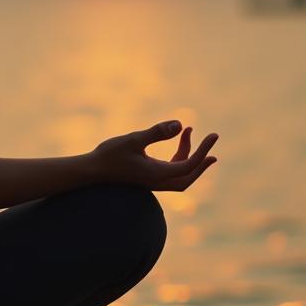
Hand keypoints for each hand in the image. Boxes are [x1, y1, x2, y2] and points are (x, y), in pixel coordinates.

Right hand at [89, 121, 217, 190]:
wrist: (91, 170)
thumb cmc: (110, 154)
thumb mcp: (134, 139)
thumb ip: (157, 132)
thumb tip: (180, 124)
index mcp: (157, 174)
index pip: (189, 165)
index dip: (203, 150)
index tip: (213, 135)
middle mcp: (158, 181)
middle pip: (189, 176)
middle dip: (202, 162)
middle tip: (213, 146)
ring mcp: (152, 181)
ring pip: (179, 174)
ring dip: (189, 156)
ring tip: (188, 132)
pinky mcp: (147, 177)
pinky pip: (170, 170)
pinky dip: (178, 157)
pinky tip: (175, 142)